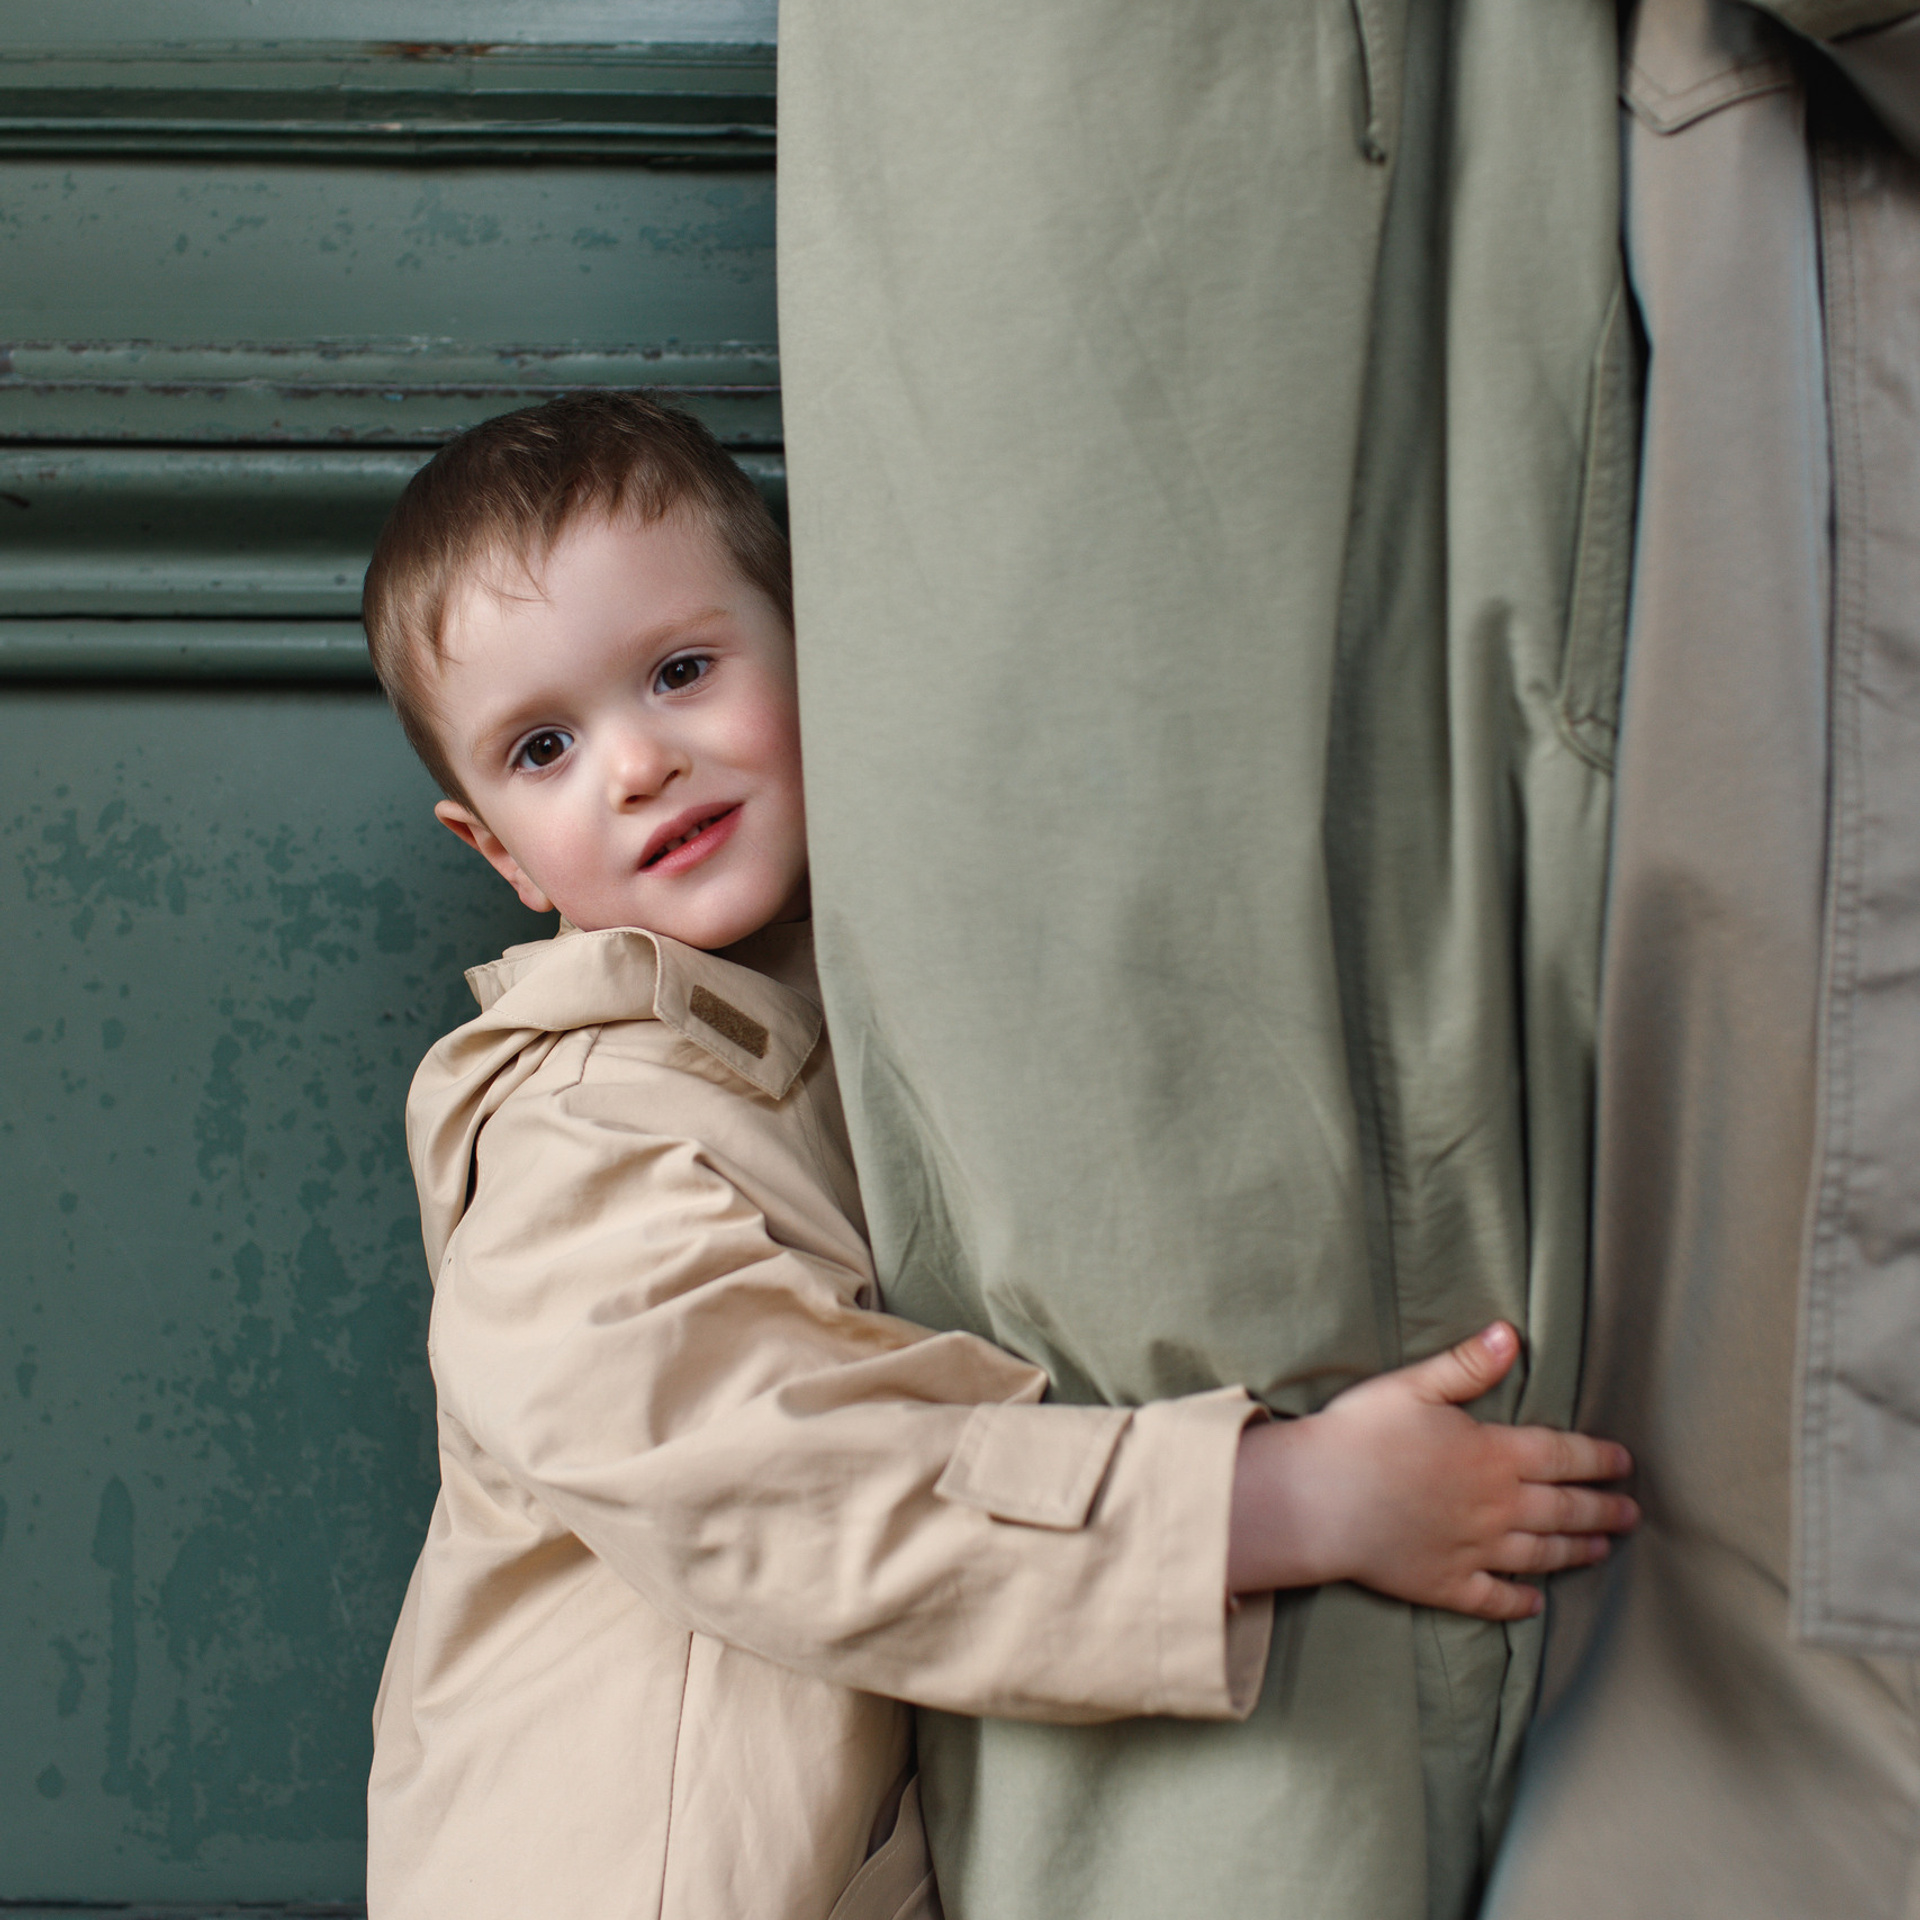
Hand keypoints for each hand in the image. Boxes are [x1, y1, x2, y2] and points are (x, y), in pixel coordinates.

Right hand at [1226, 1323, 1636, 1620]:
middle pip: (1563, 1510)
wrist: (1318, 1500)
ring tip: (1602, 1549)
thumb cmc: (1360, 1434)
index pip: (1561, 1457)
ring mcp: (1474, 1551)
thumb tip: (1511, 1335)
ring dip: (1576, 1551)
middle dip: (1601, 1509)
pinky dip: (1520, 1603)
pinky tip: (1535, 1603)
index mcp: (1492, 1455)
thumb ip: (1467, 1365)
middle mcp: (1495, 1507)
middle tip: (1631, 1512)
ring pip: (1540, 1554)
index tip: (1624, 1462)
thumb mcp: (1413, 1386)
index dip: (1597, 1459)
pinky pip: (1494, 1599)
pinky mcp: (1445, 1584)